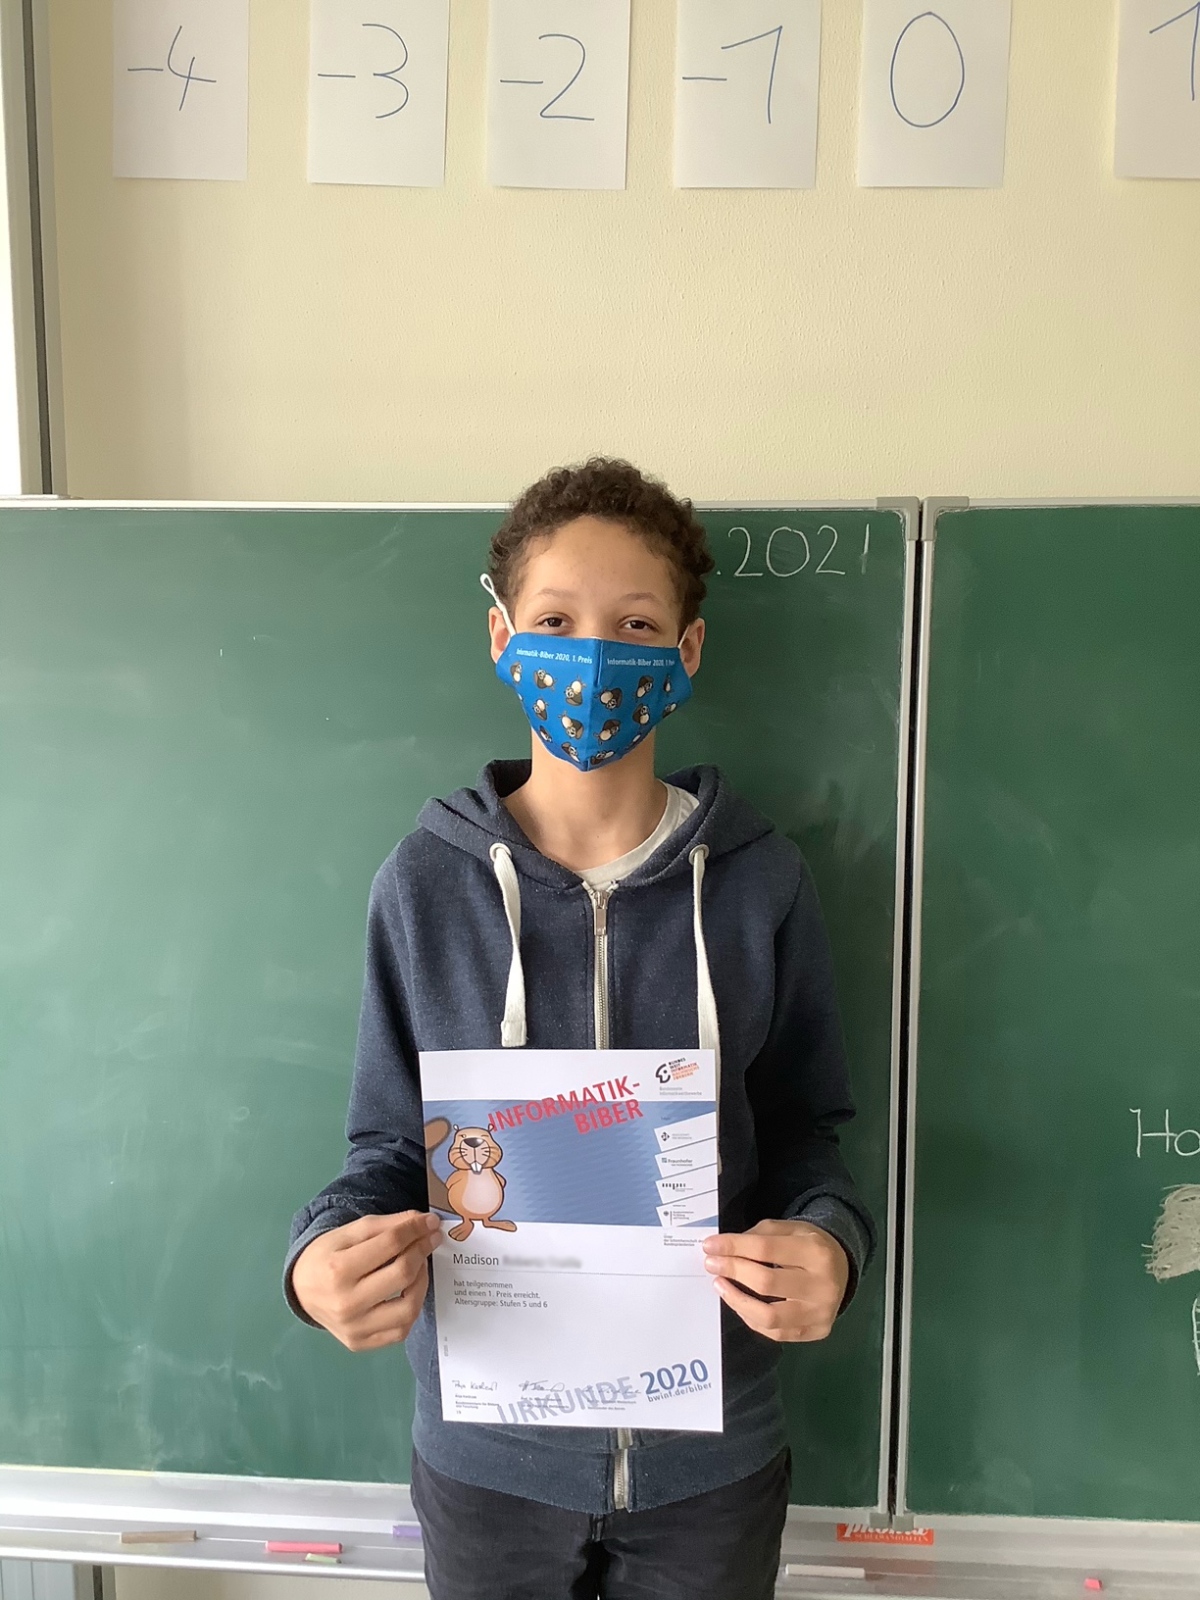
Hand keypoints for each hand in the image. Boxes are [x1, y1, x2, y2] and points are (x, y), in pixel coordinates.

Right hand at [291, 1211, 441, 1351]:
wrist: (301, 1290)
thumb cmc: (327, 1257)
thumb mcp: (349, 1232)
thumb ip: (387, 1225)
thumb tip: (424, 1222)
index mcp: (338, 1269)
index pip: (390, 1244)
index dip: (416, 1229)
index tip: (431, 1222)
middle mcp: (346, 1304)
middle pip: (402, 1275)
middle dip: (422, 1251)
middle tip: (430, 1239)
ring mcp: (354, 1328)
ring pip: (408, 1309)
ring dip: (422, 1282)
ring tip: (418, 1266)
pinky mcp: (360, 1343)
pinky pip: (400, 1330)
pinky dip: (412, 1307)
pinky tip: (407, 1291)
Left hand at [702, 1219, 848, 1342]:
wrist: (843, 1268)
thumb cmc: (809, 1245)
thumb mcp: (789, 1229)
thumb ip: (758, 1236)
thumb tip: (722, 1249)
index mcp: (816, 1252)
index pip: (766, 1250)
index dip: (733, 1247)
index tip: (709, 1246)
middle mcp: (822, 1286)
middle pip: (766, 1283)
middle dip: (733, 1272)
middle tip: (711, 1264)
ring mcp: (821, 1313)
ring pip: (769, 1316)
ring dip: (737, 1301)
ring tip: (720, 1285)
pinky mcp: (817, 1332)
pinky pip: (775, 1332)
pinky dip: (751, 1317)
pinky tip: (739, 1303)